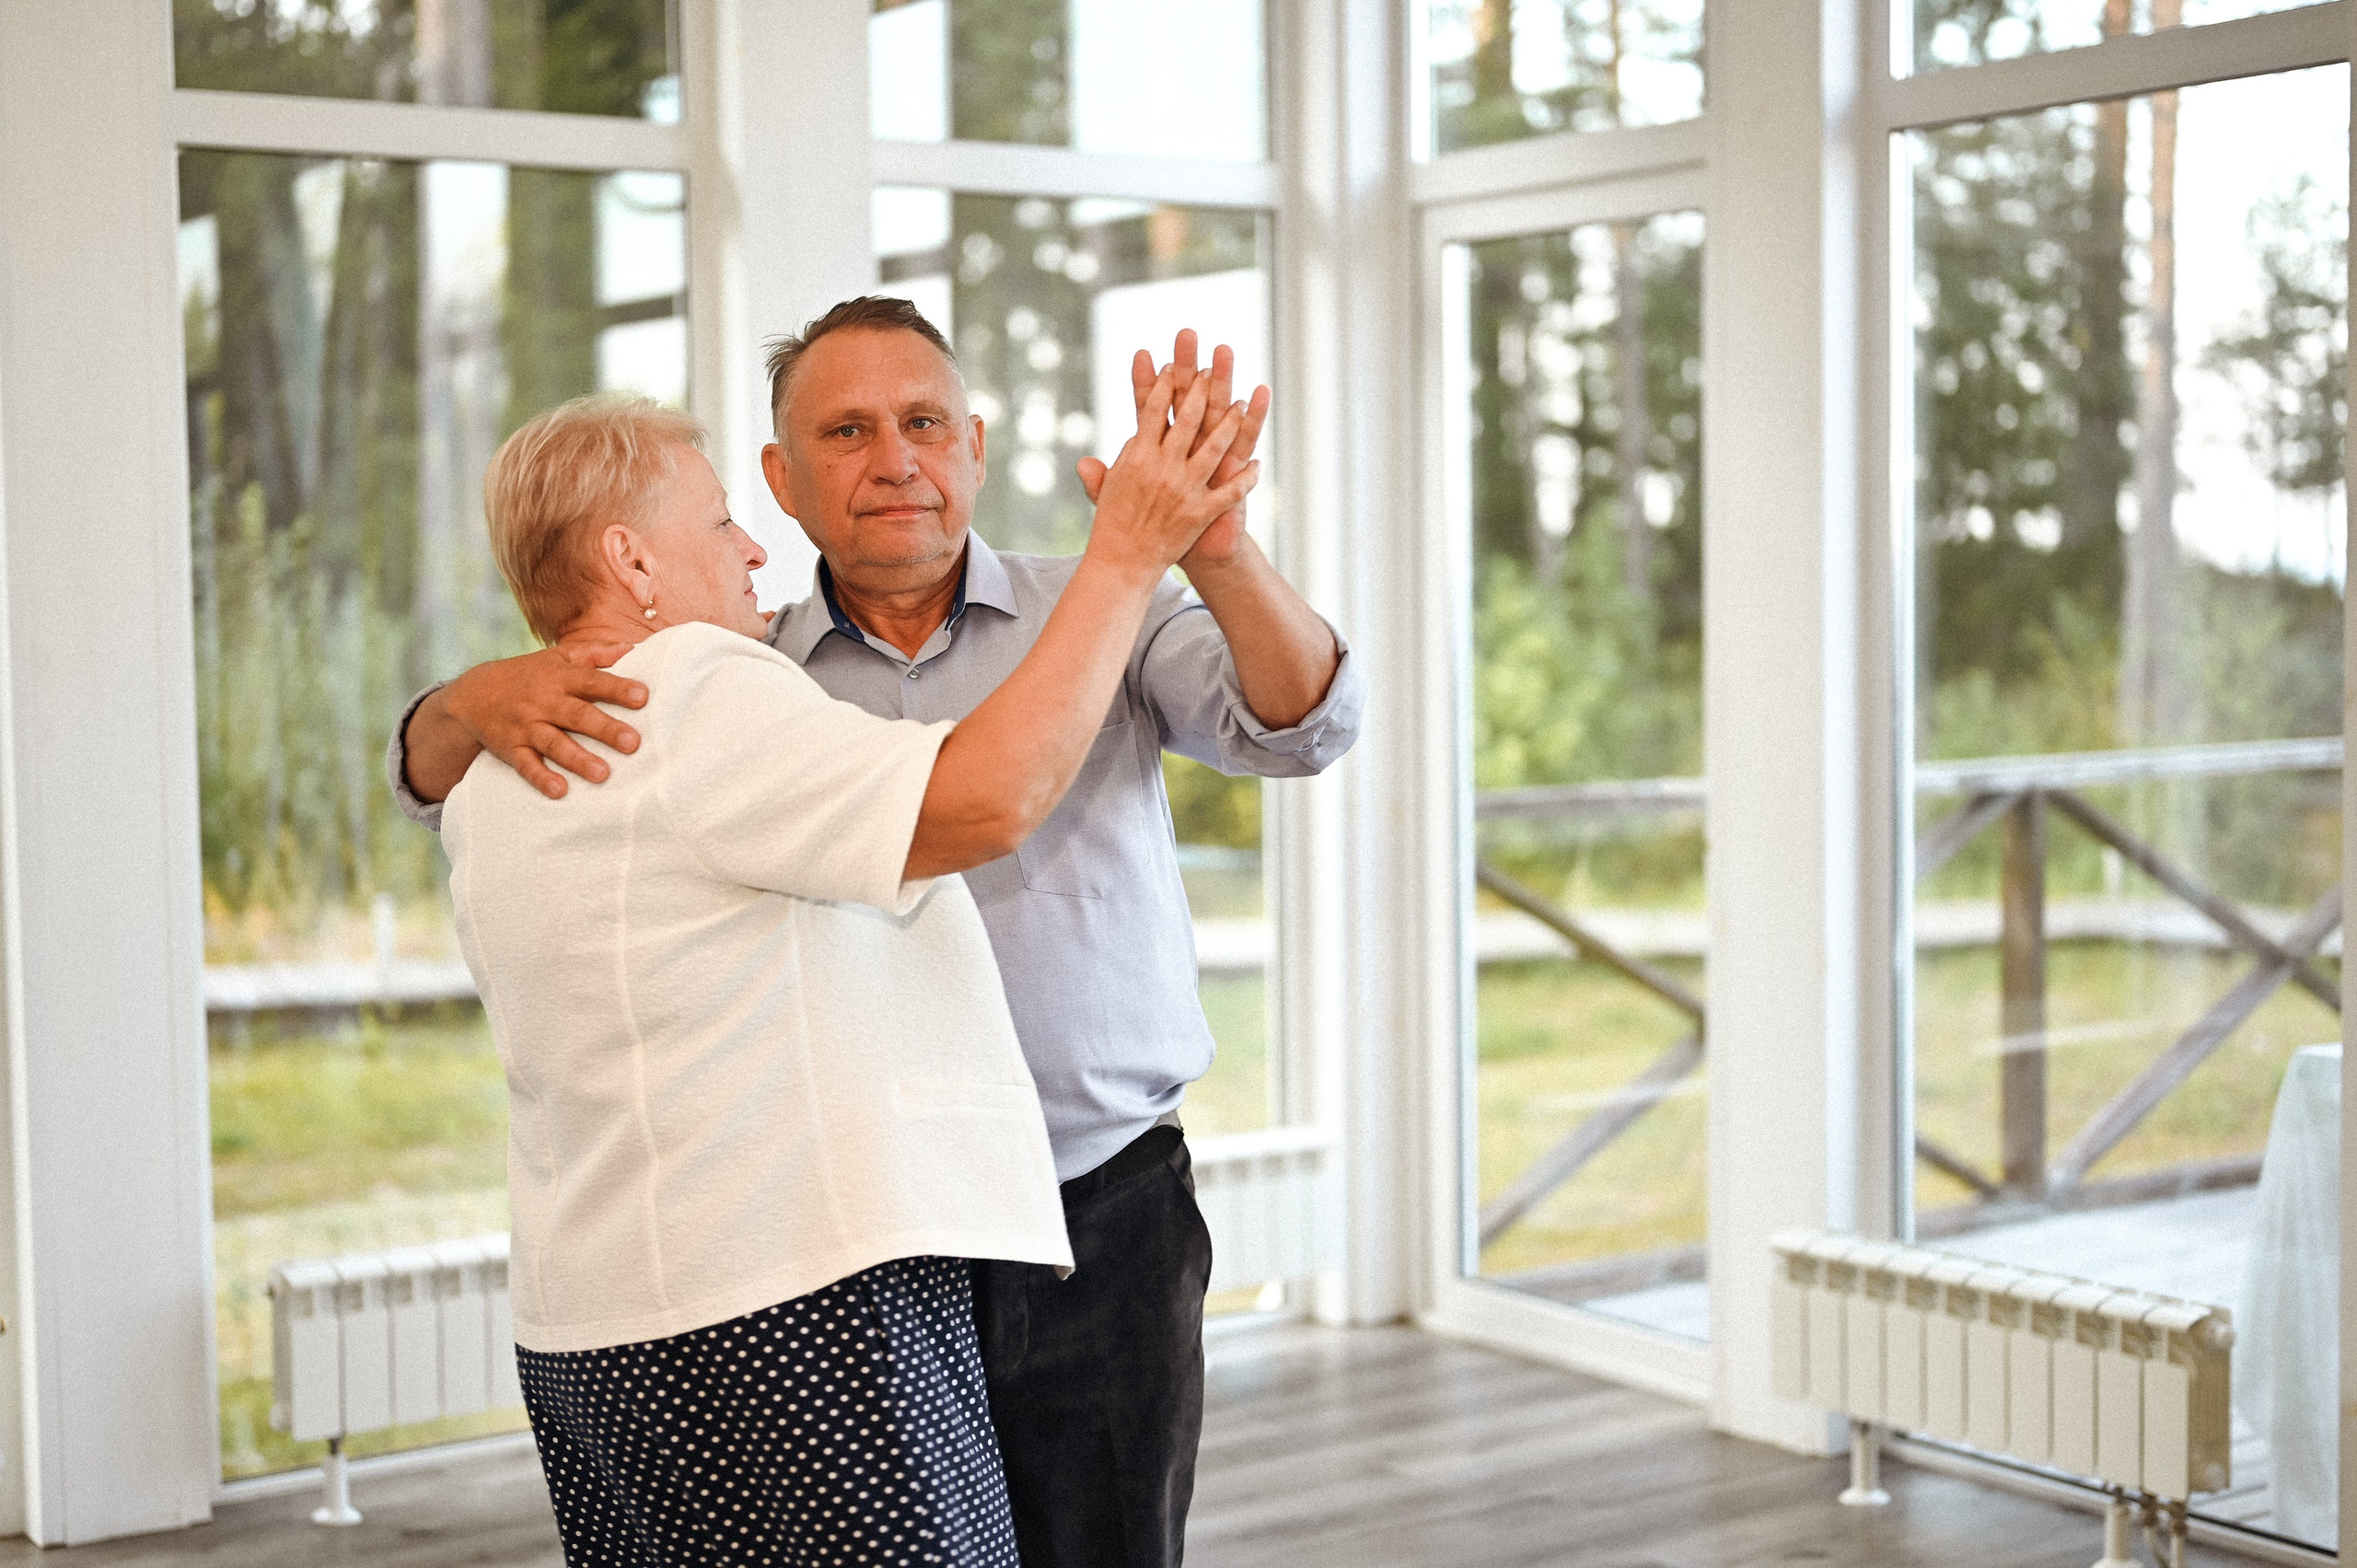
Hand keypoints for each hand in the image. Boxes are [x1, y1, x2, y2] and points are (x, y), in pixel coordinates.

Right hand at [442, 643, 648, 799]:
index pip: (592, 682)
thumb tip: (631, 648)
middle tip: (633, 743)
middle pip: (578, 715)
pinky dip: (541, 778)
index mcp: (560, 678)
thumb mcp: (557, 657)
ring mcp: (527, 726)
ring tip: (603, 774)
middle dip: (605, 729)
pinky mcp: (511, 749)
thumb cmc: (528, 676)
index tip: (643, 697)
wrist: (472, 695)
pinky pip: (526, 765)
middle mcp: (544, 702)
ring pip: (554, 744)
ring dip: (578, 759)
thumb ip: (594, 653)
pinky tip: (559, 791)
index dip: (617, 688)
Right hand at [1084, 366, 1257, 578]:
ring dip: (1230, 423)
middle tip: (1213, 371)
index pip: (1153, 410)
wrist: (1123, 561)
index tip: (1174, 367)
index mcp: (1138, 456)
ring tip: (1241, 404)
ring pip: (1215, 448)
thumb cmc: (1113, 521)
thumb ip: (1119, 457)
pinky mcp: (1200, 512)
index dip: (1165, 385)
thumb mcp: (1108, 484)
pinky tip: (1257, 463)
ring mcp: (1184, 489)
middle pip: (1188, 420)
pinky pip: (1230, 491)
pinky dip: (1246, 478)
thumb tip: (1135, 436)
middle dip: (1202, 391)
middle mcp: (1162, 468)